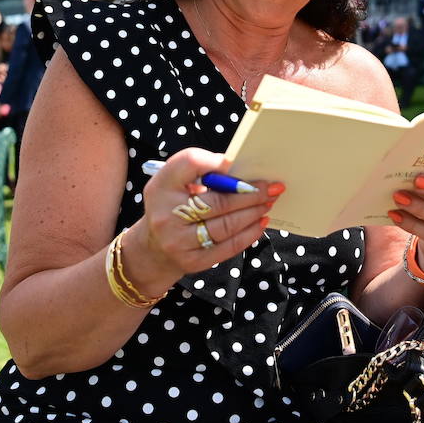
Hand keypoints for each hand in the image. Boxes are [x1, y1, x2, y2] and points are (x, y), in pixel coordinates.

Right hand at [124, 147, 281, 294]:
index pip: (190, 163)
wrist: (152, 249)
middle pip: (217, 200)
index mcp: (162, 185)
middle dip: (250, 193)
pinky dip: (249, 233)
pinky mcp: (192, 261)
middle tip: (271, 187)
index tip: (237, 163)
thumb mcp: (174, 184)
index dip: (216, 161)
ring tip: (268, 202)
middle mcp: (167, 214)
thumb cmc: (171, 207)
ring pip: (226, 225)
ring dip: (253, 212)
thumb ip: (200, 172)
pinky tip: (260, 222)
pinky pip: (228, 246)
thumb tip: (241, 169)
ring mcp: (179, 241)